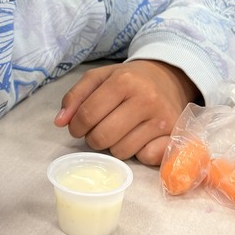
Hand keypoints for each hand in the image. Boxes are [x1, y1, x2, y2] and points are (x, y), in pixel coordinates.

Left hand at [54, 60, 197, 165]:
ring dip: (115, 146)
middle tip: (99, 129)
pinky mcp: (174, 135)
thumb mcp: (101, 77)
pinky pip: (146, 158)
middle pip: (102, 137)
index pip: (87, 115)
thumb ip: (76, 96)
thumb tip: (60, 122)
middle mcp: (146, 99)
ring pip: (121, 152)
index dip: (76, 126)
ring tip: (121, 131)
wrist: (170, 78)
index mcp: (124, 81)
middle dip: (93, 138)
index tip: (79, 126)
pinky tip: (141, 139)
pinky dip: (139, 153)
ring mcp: (163, 119)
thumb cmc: (130, 80)